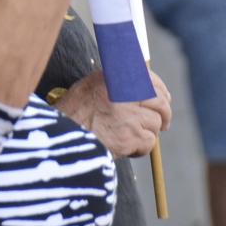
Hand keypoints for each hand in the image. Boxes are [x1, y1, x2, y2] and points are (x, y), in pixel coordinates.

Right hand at [56, 70, 171, 157]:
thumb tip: (145, 86)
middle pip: (160, 103)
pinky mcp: (130, 138)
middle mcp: (124, 93)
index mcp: (116, 77)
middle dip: (165, 114)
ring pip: (154, 125)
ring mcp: (129, 116)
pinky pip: (148, 143)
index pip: (150, 79)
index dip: (161, 91)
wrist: (60, 138)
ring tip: (129, 137)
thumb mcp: (91, 86)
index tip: (165, 99)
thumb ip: (117, 82)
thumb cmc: (72, 113)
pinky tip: (126, 148)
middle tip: (164, 123)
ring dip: (147, 132)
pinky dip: (140, 148)